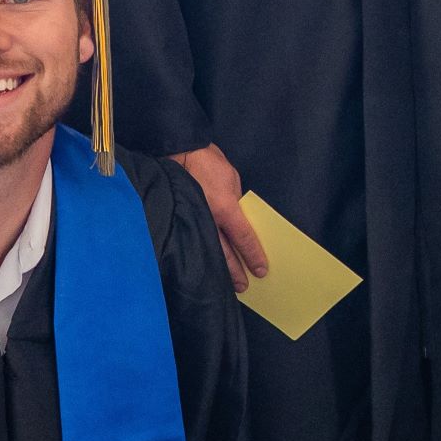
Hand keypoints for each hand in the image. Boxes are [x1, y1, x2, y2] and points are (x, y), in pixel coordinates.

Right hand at [171, 144, 265, 292]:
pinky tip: (207, 263)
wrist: (179, 154)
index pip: (244, 239)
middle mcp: (210, 219)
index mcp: (227, 209)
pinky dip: (204, 254)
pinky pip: (197, 240)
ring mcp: (195, 220)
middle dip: (236, 271)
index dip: (253, 256)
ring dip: (220, 268)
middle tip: (244, 287)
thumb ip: (236, 202)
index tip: (261, 270)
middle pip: (226, 253)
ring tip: (226, 283)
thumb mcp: (232, 180)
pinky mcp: (184, 219)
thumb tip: (238, 217)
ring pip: (210, 251)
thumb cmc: (209, 163)